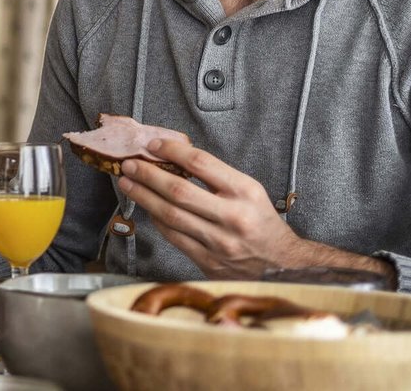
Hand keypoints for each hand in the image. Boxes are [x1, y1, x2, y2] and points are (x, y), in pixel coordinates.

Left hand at [117, 139, 311, 278]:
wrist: (283, 265)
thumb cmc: (262, 223)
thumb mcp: (250, 192)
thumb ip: (217, 177)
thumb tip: (175, 160)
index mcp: (245, 192)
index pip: (201, 163)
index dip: (173, 151)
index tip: (153, 145)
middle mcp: (232, 216)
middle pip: (179, 191)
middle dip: (148, 175)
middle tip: (129, 165)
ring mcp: (219, 242)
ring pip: (170, 215)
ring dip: (143, 197)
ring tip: (128, 183)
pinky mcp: (208, 261)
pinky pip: (173, 237)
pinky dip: (156, 220)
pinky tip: (147, 208)